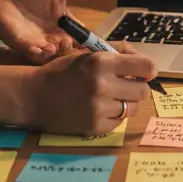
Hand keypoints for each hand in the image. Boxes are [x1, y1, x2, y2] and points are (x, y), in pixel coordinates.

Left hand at [0, 0, 101, 61]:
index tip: (96, 42)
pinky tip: (42, 48)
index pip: (82, 37)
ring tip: (58, 45)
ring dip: (58, 53)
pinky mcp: (26, 47)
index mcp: (66, 26)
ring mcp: (41, 45)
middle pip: (71, 50)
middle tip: (72, 41)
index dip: (90, 41)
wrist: (4, 0)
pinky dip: (40, 54)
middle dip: (74, 49)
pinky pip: (35, 56)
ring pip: (55, 56)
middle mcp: (56, 38)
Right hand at [25, 42, 157, 133]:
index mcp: (102, 62)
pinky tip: (99, 108)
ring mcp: (100, 108)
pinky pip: (119, 122)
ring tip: (110, 97)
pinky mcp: (96, 127)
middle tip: (124, 85)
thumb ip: (118, 54)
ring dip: (126, 102)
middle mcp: (103, 85)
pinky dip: (114, 116)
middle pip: (143, 90)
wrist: (33, 95)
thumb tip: (147, 64)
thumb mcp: (88, 53)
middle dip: (137, 86)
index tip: (142, 72)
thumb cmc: (63, 71)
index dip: (148, 70)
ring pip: (134, 108)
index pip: (147, 67)